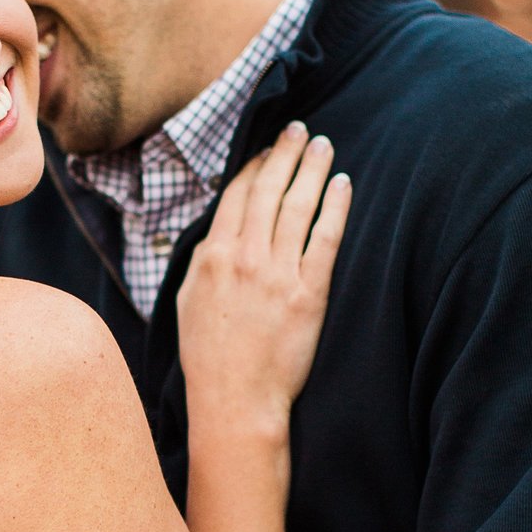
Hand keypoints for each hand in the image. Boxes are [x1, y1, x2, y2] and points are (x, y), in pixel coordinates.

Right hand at [177, 122, 350, 446]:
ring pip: (298, 206)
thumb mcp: (188, 303)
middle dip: (286, 154)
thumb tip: (217, 235)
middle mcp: (244, 258)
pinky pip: (326, 239)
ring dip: (312, 170)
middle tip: (301, 130)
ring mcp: (278, 274)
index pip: (236, 196)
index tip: (269, 148)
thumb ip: (203, 263)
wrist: (235, 401)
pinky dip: (335, 207)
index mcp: (212, 257)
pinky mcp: (309, 293)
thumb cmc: (209, 359)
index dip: (254, 166)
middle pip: (268, 190)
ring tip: (325, 146)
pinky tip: (343, 185)